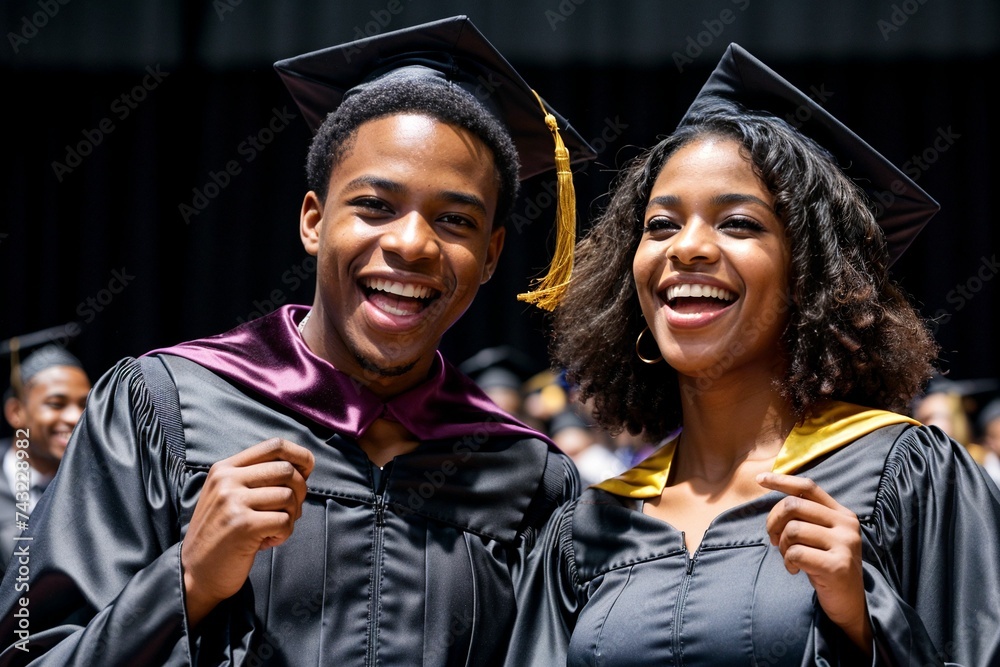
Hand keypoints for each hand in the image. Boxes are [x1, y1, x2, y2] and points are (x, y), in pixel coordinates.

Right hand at [181, 437, 314, 625]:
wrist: (195, 573)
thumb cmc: (222, 534)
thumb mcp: (230, 495)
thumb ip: (258, 477)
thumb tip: (304, 467)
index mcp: (225, 468)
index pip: (274, 445)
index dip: (300, 455)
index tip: (308, 471)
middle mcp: (227, 480)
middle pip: (287, 470)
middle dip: (300, 490)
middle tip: (291, 510)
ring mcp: (233, 501)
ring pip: (288, 496)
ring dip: (291, 516)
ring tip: (274, 528)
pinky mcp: (243, 525)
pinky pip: (285, 521)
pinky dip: (284, 533)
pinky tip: (268, 541)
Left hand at [756, 472, 871, 654]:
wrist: (849, 603)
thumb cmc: (826, 566)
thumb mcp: (820, 536)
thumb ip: (806, 517)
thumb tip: (775, 498)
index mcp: (842, 514)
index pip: (808, 487)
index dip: (782, 481)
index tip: (759, 479)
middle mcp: (846, 525)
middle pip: (793, 505)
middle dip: (773, 521)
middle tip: (774, 540)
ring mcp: (844, 544)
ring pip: (792, 529)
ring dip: (782, 546)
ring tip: (789, 557)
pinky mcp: (837, 565)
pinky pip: (796, 553)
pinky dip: (788, 562)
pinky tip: (794, 570)